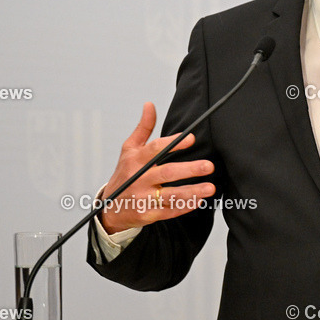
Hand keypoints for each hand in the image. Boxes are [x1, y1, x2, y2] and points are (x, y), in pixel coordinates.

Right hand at [99, 102, 215, 234]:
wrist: (109, 208)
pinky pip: (169, 211)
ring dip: (192, 191)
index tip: (191, 138)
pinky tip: (198, 200)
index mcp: (135, 160)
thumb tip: (150, 105)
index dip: (173, 143)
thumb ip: (143, 128)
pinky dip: (184, 206)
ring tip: (210, 188)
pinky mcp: (147, 214)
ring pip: (170, 195)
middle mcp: (138, 179)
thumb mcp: (129, 149)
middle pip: (167, 173)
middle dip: (190, 170)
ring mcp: (142, 198)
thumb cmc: (125, 174)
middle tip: (208, 166)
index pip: (155, 149)